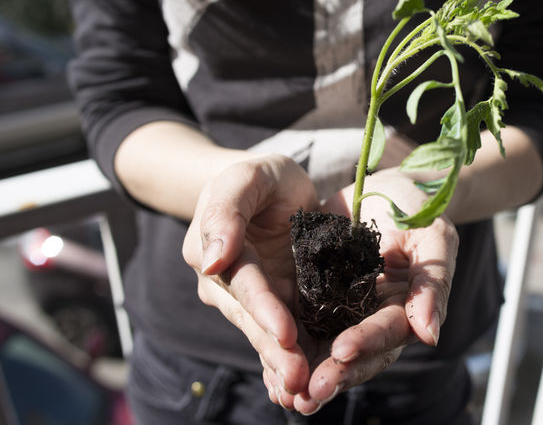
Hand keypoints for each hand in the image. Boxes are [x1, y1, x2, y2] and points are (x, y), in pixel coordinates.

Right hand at [181, 155, 319, 404]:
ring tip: (304, 394)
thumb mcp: (246, 177)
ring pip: (266, 334)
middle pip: (253, 319)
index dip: (264, 309)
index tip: (285, 334)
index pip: (243, 283)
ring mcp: (250, 298)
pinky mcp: (274, 306)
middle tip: (300, 381)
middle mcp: (227, 282)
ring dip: (284, 364)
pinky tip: (303, 391)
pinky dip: (289, 361)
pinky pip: (280, 336)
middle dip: (276, 351)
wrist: (270, 188)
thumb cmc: (260, 177)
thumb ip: (226, 212)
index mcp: (215, 250)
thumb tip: (211, 259)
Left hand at [288, 170, 458, 415]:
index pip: (388, 331)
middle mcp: (372, 315)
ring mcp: (343, 307)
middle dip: (333, 374)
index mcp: (405, 307)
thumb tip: (429, 335)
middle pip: (356, 354)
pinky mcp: (315, 293)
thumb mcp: (434, 237)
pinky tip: (268, 371)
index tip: (341, 352)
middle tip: (307, 395)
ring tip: (284, 394)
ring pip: (325, 350)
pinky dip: (286, 349)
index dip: (366, 342)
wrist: (385, 186)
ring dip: (306, 373)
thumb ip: (433, 284)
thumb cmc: (419, 207)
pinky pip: (301, 325)